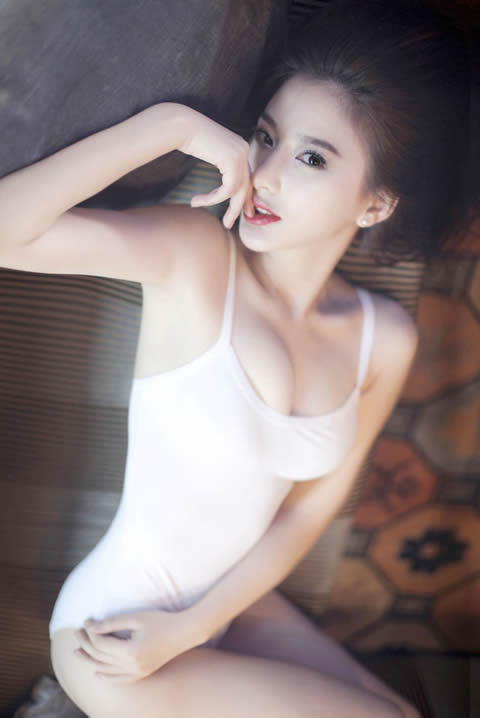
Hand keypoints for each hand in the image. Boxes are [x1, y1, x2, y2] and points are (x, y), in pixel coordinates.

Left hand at [73, 609, 195, 682]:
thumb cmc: (161, 621)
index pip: (101, 644)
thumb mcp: (136, 618)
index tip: (85, 620)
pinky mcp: (142, 673)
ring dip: (90, 661)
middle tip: (76, 632)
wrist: (184, 632)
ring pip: (106, 670)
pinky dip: (106, 676)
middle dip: (86, 644)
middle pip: (100, 657)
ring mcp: (137, 672)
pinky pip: (119, 679)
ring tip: (77, 652)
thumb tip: (90, 627)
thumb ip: (112, 624)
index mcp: (130, 652)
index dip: (90, 631)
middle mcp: (132, 666)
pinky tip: (97, 672)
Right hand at [180, 109, 254, 227]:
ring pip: (235, 190)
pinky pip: (227, 189)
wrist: (181, 125)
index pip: (246, 178)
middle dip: (237, 207)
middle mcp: (243, 149)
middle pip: (245, 186)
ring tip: (197, 203)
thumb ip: (223, 166)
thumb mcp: (211, 154)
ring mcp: (240, 153)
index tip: (243, 213)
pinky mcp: (232, 159)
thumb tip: (228, 186)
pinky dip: (212, 198)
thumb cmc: (190, 138)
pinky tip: (197, 199)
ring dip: (215, 202)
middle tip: (228, 223)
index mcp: (240, 148)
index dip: (245, 197)